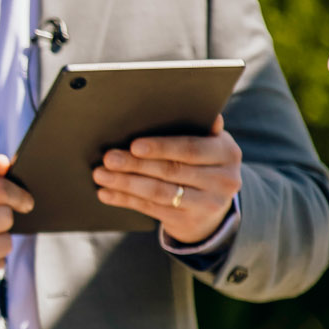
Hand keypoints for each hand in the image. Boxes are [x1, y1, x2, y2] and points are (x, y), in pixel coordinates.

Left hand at [93, 115, 242, 244]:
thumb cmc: (202, 163)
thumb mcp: (208, 144)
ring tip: (101, 174)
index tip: (134, 145)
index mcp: (227, 153)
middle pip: (172, 171)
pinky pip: (151, 209)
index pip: (191, 149)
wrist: (214, 207)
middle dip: (136, 164)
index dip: (161, 147)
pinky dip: (126, 199)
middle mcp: (223, 180)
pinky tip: (106, 192)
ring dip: (125, 183)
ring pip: (159, 192)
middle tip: (109, 158)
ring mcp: (207, 204)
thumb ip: (196, 128)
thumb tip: (187, 106)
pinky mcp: (189, 222)